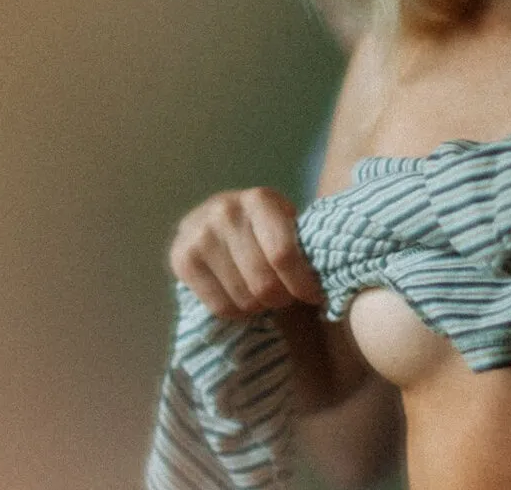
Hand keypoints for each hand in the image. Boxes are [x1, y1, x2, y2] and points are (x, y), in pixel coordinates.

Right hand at [168, 187, 325, 318]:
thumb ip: (306, 245)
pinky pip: (220, 307)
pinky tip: (240, 297)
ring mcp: (199, 235)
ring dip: (260, 307)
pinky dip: (237, 312)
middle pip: (264, 284)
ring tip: (262, 295)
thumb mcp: (286, 223)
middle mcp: (225, 212)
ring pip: (244, 299)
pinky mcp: (181, 259)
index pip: (283, 255)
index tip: (313, 296)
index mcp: (260, 199)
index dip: (302, 284)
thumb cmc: (264, 228)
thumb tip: (329, 281)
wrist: (214, 220)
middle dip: (282, 298)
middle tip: (284, 296)